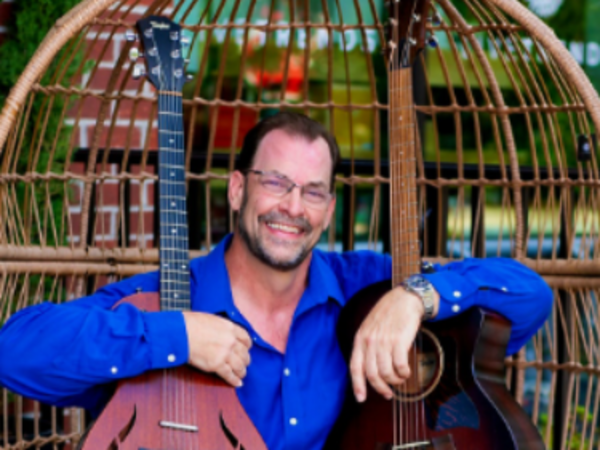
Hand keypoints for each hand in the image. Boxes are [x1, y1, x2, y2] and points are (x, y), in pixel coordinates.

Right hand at [182, 312, 251, 386]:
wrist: (181, 332)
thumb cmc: (191, 324)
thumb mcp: (213, 320)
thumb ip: (222, 328)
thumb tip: (224, 333)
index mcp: (231, 328)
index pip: (246, 339)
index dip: (247, 346)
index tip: (246, 350)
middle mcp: (231, 341)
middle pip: (244, 354)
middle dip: (245, 360)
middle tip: (244, 363)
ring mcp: (225, 353)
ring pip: (240, 366)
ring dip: (242, 372)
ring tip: (241, 374)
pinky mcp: (217, 365)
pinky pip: (229, 375)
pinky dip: (234, 380)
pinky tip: (237, 383)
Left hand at [349, 286, 438, 401]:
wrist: (404, 300)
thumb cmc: (388, 314)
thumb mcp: (369, 327)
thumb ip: (367, 345)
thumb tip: (369, 369)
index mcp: (360, 339)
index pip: (355, 367)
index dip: (357, 385)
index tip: (361, 398)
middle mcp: (370, 342)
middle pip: (372, 374)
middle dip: (381, 388)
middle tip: (388, 393)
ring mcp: (384, 342)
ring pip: (387, 373)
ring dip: (395, 380)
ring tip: (400, 378)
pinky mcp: (399, 341)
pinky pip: (400, 366)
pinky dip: (404, 373)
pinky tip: (406, 371)